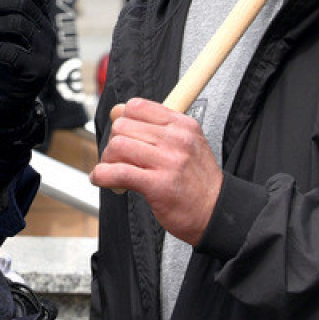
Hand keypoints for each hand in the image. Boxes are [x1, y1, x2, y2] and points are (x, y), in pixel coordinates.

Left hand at [91, 98, 222, 245]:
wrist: (217, 212)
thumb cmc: (198, 181)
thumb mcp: (187, 143)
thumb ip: (156, 128)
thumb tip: (117, 113)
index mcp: (182, 125)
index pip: (137, 106)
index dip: (121, 119)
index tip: (121, 134)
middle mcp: (176, 139)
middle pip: (122, 125)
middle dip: (112, 143)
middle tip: (116, 158)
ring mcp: (168, 161)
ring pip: (117, 146)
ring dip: (107, 160)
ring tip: (112, 171)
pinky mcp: (158, 185)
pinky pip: (118, 172)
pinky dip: (102, 175)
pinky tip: (101, 179)